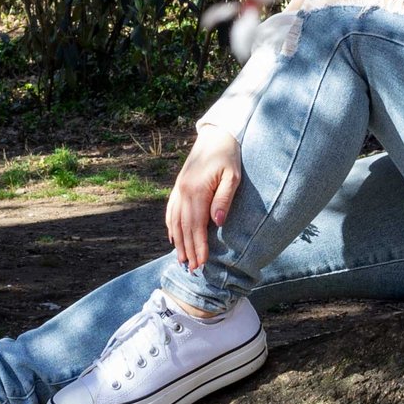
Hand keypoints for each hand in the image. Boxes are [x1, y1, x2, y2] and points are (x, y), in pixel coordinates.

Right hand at [167, 124, 242, 272]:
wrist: (216, 134)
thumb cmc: (228, 155)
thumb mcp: (232, 176)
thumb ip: (224, 199)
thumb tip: (216, 222)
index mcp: (196, 190)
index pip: (196, 225)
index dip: (198, 246)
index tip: (201, 263)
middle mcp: (183, 191)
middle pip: (183, 227)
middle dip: (187, 249)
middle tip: (191, 269)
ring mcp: (178, 188)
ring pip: (175, 221)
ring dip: (178, 242)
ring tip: (181, 259)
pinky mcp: (179, 185)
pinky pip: (171, 210)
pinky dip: (171, 226)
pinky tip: (173, 237)